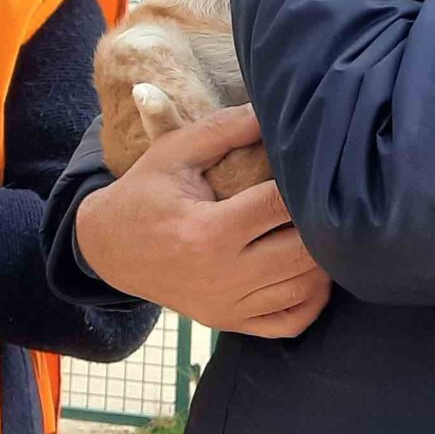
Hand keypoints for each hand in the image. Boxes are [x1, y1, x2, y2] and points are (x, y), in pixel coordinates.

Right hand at [74, 105, 332, 336]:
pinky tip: (312, 271)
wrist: (108, 249)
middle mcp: (223, 275)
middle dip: (322, 222)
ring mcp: (229, 305)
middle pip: (304, 252)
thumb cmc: (143, 195)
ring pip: (306, 288)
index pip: (281, 206)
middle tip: (326, 198)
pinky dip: (312, 299)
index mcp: (208, 231)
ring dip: (324, 259)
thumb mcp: (172, 153)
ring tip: (323, 229)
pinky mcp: (231, 322)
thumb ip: (223, 130)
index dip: (303, 184)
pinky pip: (292, 322)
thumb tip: (269, 110)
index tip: (314, 167)